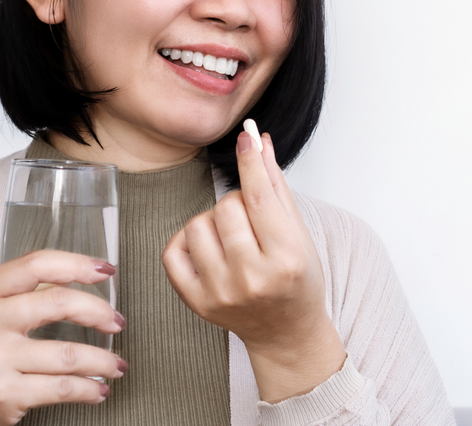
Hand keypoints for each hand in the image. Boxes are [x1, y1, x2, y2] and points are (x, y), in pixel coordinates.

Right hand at [0, 250, 126, 425]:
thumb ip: (18, 296)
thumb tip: (76, 281)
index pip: (36, 265)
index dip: (78, 264)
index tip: (106, 270)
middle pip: (59, 302)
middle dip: (99, 312)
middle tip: (117, 322)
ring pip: (69, 353)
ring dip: (103, 360)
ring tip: (115, 365)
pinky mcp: (4, 395)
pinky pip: (63, 388)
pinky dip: (90, 389)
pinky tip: (98, 388)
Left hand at [162, 131, 346, 402]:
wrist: (286, 331)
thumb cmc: (297, 278)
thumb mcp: (298, 232)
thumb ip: (276, 186)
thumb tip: (258, 141)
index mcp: (286, 258)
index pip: (261, 198)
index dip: (251, 163)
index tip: (245, 140)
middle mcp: (252, 278)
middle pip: (226, 208)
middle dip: (238, 203)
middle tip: (251, 221)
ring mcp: (221, 292)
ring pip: (197, 224)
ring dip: (213, 222)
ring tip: (232, 238)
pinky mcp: (197, 302)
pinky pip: (173, 250)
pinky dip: (187, 241)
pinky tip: (208, 248)